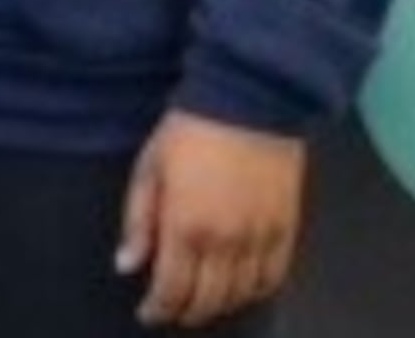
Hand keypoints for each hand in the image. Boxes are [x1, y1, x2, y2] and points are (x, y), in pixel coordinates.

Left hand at [117, 110, 304, 325]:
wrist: (248, 102)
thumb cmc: (189, 131)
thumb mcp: (149, 169)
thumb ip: (138, 222)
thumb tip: (127, 267)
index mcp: (185, 227)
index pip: (172, 289)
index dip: (159, 309)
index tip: (148, 314)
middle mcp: (226, 242)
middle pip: (207, 300)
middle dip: (186, 312)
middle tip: (173, 312)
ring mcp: (260, 238)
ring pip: (241, 295)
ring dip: (220, 305)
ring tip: (203, 302)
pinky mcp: (287, 229)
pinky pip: (274, 277)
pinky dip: (256, 291)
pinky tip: (241, 289)